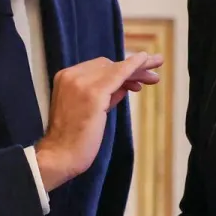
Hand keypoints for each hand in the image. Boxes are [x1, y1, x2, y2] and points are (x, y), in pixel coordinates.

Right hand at [34, 52, 162, 191]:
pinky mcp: (93, 93)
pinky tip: (145, 60)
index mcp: (66, 78)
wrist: (60, 155)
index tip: (137, 82)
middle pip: (108, 65)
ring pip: (115, 69)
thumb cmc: (73, 139)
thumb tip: (123, 86)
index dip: (119, 71)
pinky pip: (118, 74)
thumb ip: (104, 95)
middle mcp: (72, 75)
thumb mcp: (88, 109)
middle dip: (132, 70)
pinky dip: (132, 66)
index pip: (98, 68)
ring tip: (156, 73)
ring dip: (137, 69)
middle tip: (153, 75)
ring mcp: (81, 83)